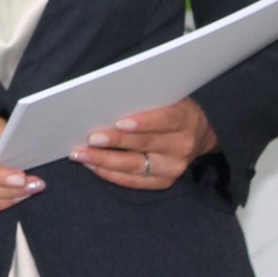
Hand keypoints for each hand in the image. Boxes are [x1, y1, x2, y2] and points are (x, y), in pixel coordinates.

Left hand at [70, 97, 216, 187]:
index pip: (165, 120)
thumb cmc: (172, 108)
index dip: (143, 122)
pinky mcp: (163, 182)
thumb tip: (109, 94)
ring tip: (80, 153)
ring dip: (104, 160)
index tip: (119, 122)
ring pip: (134, 166)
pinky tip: (92, 165)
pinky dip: (110, 173)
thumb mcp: (167, 96)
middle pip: (144, 144)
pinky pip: (133, 181)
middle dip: (115, 141)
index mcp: (185, 119)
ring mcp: (173, 167)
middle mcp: (182, 146)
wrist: (197, 135)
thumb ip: (145, 97)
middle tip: (90, 138)